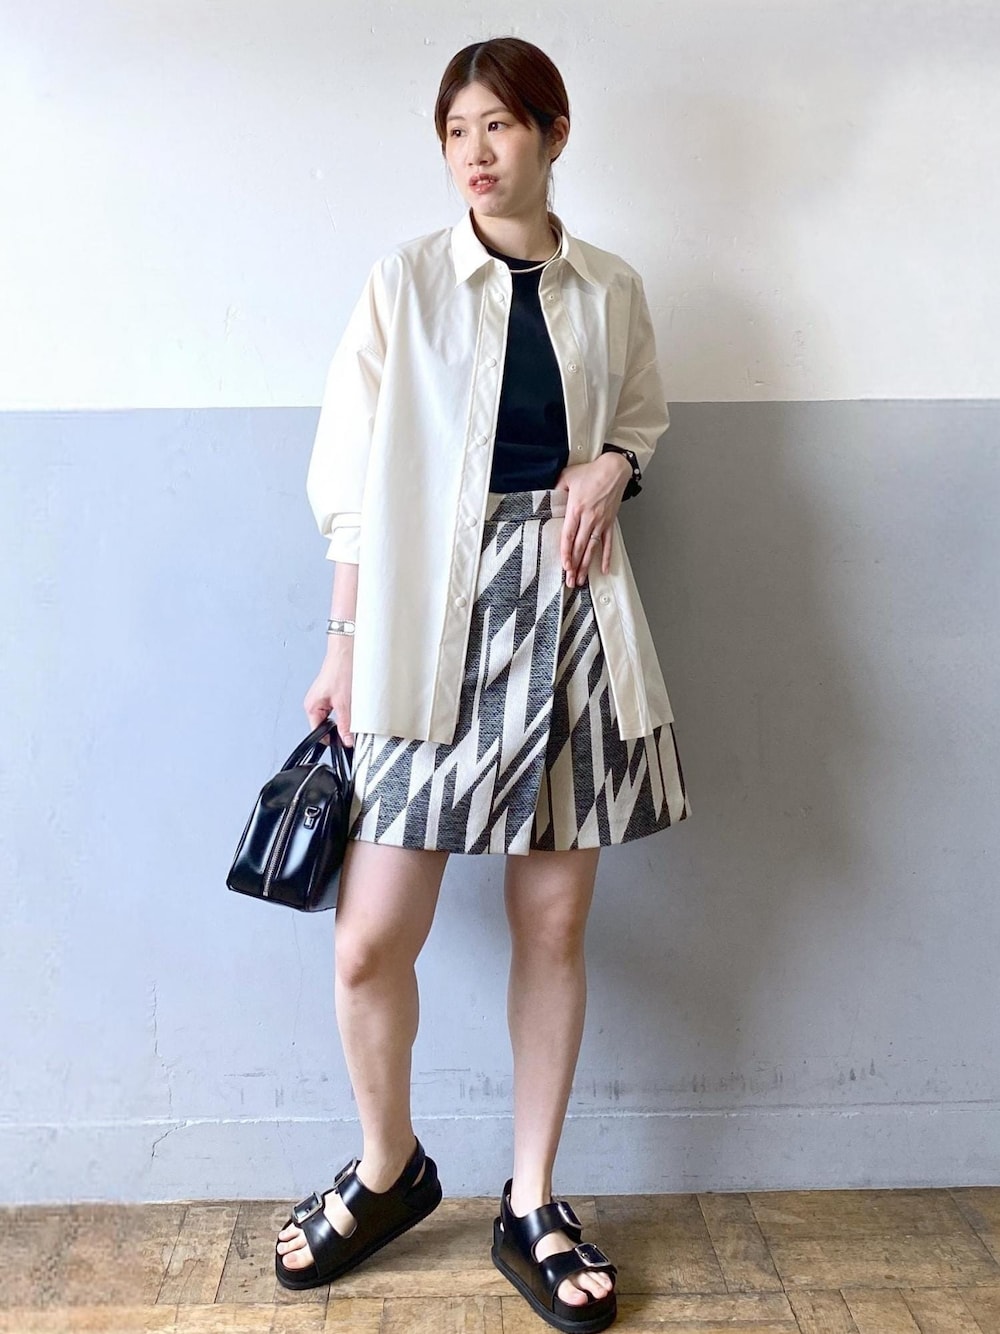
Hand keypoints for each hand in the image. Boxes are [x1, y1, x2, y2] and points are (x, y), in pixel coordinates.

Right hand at [304, 635, 354, 745]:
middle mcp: (317, 703)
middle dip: (343, 728)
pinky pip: (342, 708)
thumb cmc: (342, 668)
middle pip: (329, 726)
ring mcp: (326, 698)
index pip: (319, 733)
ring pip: (338, 717)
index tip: (347, 744)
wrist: (349, 648)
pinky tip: (358, 703)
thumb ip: (346, 725)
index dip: (333, 741)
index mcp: (312, 707)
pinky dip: (350, 708)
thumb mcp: (345, 703)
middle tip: (355, 725)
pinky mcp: (336, 692)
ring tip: (356, 708)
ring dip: (348, 717)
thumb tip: (347, 741)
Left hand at [554, 453, 631, 586]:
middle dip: (574, 566)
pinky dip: (606, 557)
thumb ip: (556, 489)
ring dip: (586, 566)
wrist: (614, 468)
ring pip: (592, 549)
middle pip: (579, 547)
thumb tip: (547, 496)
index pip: (569, 536)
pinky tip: (604, 569)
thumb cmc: (591, 471)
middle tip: (570, 580)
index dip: (566, 553)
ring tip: (582, 580)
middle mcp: (589, 519)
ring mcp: (601, 522)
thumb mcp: (567, 477)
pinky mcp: (610, 522)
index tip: (564, 566)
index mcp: (576, 509)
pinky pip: (608, 543)